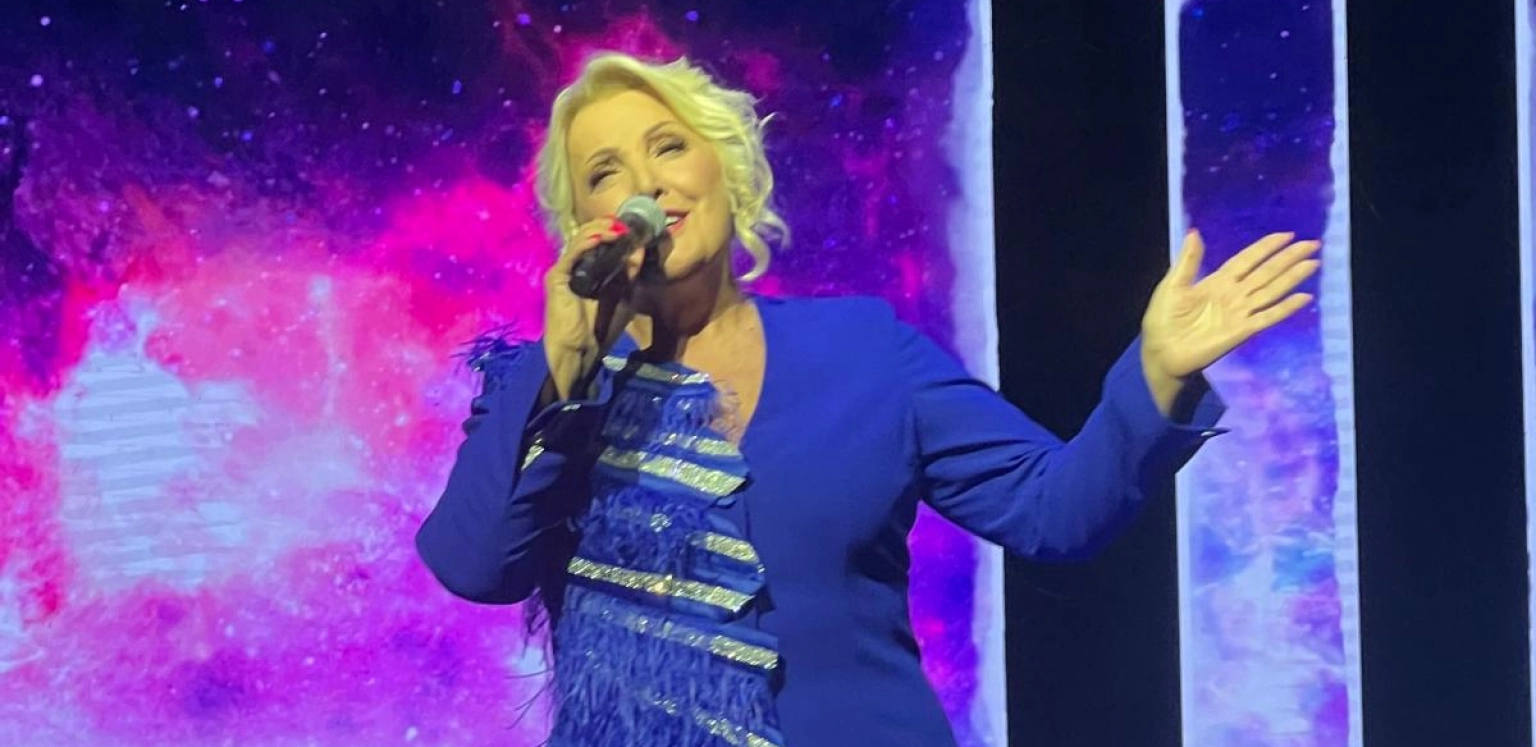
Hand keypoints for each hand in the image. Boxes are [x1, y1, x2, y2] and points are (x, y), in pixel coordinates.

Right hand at [542, 217, 644, 400]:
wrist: (580, 351)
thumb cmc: (600, 328)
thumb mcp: (623, 298)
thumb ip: (630, 276)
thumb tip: (639, 251)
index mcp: (589, 269)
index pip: (599, 241)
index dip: (615, 231)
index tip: (634, 228)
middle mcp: (575, 265)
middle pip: (589, 234)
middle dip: (609, 225)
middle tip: (628, 224)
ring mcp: (564, 269)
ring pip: (581, 238)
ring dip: (601, 230)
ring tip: (619, 229)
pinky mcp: (557, 276)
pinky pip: (573, 252)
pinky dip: (588, 242)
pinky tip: (604, 237)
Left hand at [1140, 230, 1319, 413]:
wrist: (1161, 352)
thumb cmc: (1163, 320)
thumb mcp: (1172, 286)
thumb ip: (1188, 262)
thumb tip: (1194, 232)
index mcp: (1217, 282)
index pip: (1247, 260)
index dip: (1265, 248)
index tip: (1286, 235)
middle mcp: (1234, 295)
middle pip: (1266, 272)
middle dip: (1288, 258)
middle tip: (1312, 244)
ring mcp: (1240, 313)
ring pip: (1271, 291)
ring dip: (1292, 277)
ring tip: (1313, 263)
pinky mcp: (1242, 331)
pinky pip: (1267, 317)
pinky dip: (1285, 308)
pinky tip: (1304, 298)